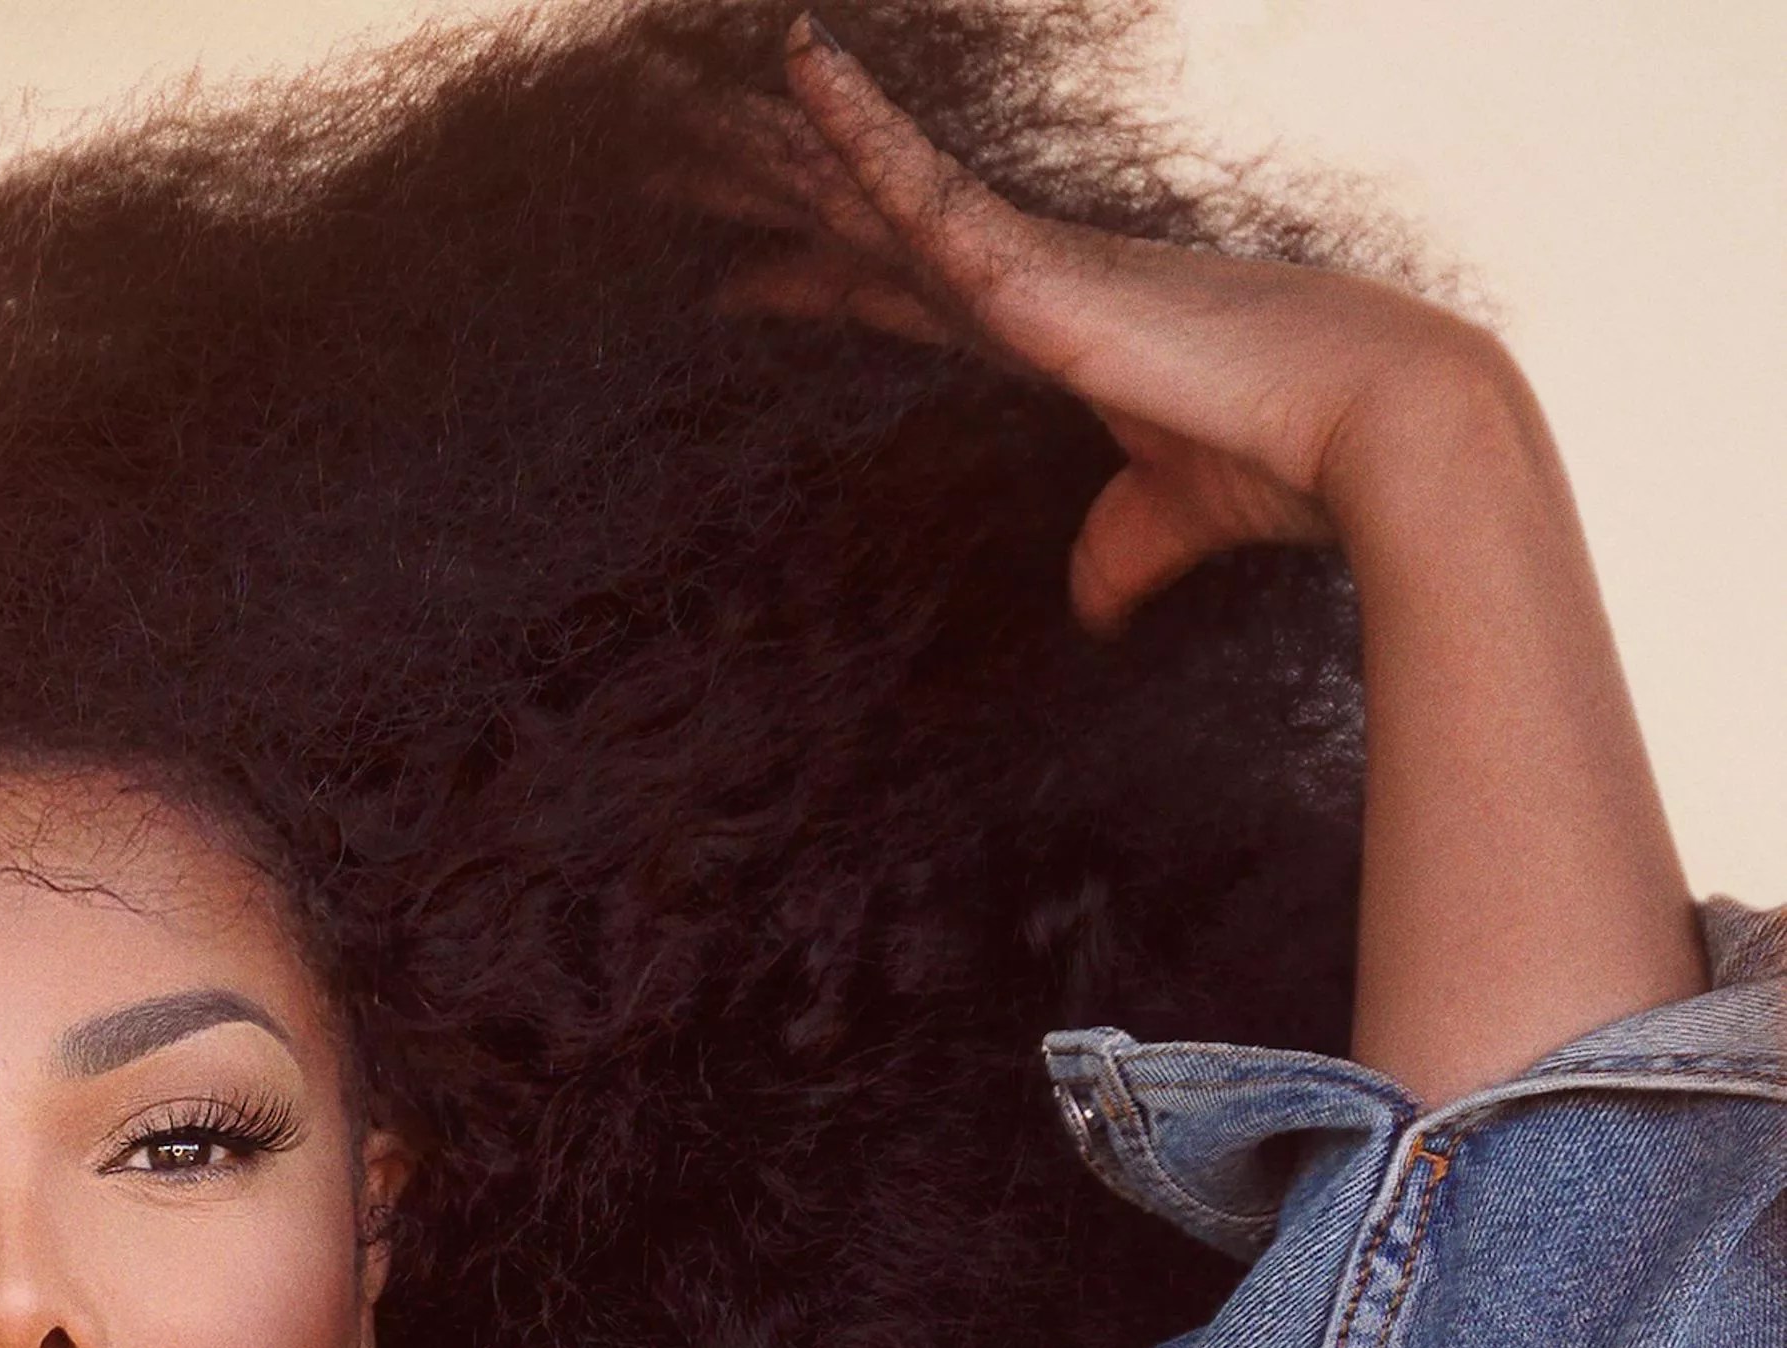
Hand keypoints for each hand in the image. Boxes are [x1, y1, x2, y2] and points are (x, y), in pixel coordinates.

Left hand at [666, 13, 1512, 635]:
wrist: (1365, 435)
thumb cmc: (1280, 463)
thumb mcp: (1159, 523)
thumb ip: (1112, 556)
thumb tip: (1093, 610)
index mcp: (1037, 323)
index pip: (889, 288)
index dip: (806, 275)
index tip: (729, 276)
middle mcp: (1013, 270)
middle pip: (847, 216)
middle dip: (753, 183)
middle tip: (653, 150)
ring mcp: (1013, 256)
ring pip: (854, 180)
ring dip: (760, 137)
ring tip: (665, 97)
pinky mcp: (1024, 264)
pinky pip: (912, 180)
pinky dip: (851, 124)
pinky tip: (790, 66)